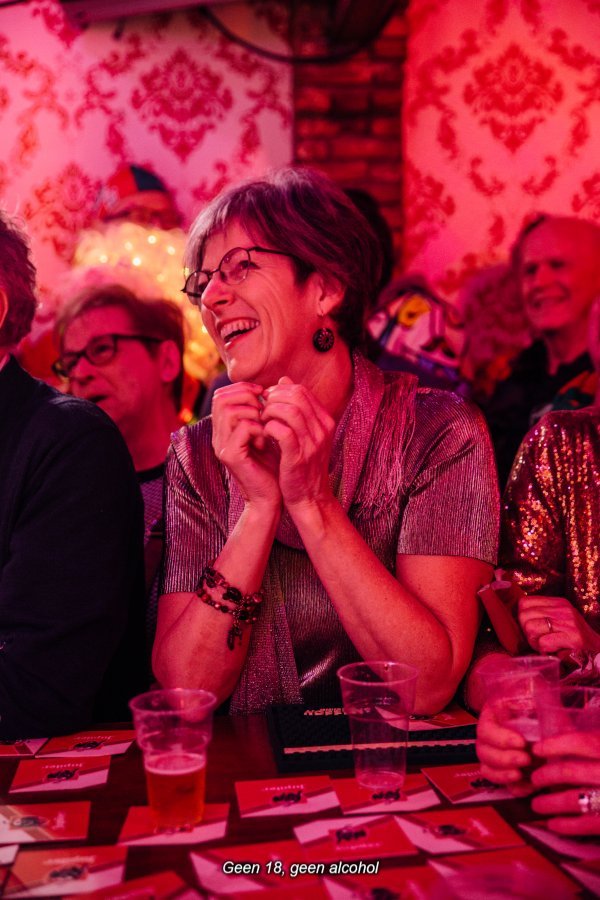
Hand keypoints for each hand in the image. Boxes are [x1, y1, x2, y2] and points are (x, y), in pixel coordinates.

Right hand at [211, 382, 280, 507]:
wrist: (272, 498)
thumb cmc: (273, 466)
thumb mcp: (270, 432)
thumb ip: (268, 409)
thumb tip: (278, 382)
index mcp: (224, 429)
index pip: (222, 395)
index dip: (243, 389)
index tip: (264, 395)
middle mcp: (218, 436)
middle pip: (221, 398)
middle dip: (247, 397)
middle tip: (265, 409)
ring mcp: (221, 446)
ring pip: (230, 410)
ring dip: (254, 413)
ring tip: (267, 426)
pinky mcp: (230, 456)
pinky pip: (242, 427)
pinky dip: (259, 428)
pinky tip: (267, 440)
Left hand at [261, 378, 335, 508]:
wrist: (309, 498)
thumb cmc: (301, 464)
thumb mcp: (304, 432)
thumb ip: (296, 407)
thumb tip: (283, 380)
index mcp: (325, 421)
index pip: (302, 391)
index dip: (280, 391)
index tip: (268, 401)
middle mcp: (322, 430)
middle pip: (296, 396)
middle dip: (274, 398)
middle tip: (262, 408)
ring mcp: (312, 443)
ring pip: (290, 411)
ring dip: (270, 411)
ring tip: (262, 420)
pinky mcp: (298, 457)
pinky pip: (282, 431)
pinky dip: (269, 427)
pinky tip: (264, 433)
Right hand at [475, 703, 534, 795]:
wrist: (545, 714)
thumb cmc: (537, 702)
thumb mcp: (533, 696)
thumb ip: (528, 701)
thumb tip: (524, 708)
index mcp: (491, 716)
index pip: (485, 731)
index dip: (501, 739)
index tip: (521, 742)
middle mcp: (488, 737)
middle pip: (483, 752)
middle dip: (504, 759)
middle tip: (526, 759)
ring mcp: (495, 756)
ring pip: (487, 770)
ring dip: (504, 775)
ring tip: (523, 774)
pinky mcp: (507, 772)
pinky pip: (503, 786)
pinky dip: (515, 788)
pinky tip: (530, 786)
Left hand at [518, 595, 599, 653]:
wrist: (599, 653)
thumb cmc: (572, 640)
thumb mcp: (558, 621)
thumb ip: (540, 615)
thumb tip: (517, 616)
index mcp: (558, 603)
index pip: (524, 602)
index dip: (522, 618)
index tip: (532, 629)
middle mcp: (563, 610)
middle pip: (524, 616)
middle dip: (527, 632)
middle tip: (539, 641)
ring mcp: (569, 623)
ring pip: (530, 628)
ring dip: (535, 643)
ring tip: (547, 646)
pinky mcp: (572, 638)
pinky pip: (542, 642)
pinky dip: (544, 651)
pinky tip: (554, 652)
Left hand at [531, 731, 599, 834]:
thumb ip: (596, 741)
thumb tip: (565, 734)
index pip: (579, 742)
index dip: (554, 745)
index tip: (537, 749)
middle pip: (570, 771)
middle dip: (546, 775)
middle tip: (535, 779)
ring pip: (573, 799)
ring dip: (549, 802)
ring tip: (537, 804)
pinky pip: (586, 824)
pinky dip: (566, 825)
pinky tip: (554, 824)